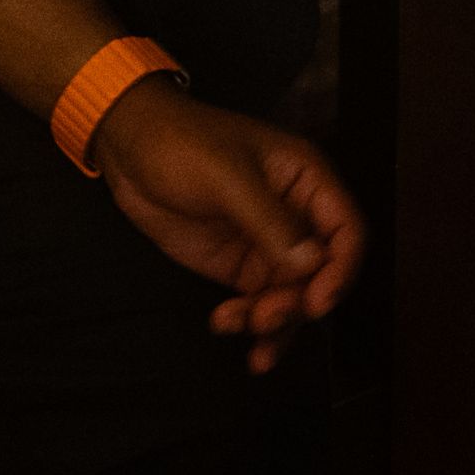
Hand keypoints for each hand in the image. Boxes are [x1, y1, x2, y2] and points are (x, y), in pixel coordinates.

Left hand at [92, 82, 363, 370]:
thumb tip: (313, 263)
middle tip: (263, 317)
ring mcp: (268, 244)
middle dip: (297, 303)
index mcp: (306, 180)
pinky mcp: (241, 266)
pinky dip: (251, 325)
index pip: (346, 231)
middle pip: (322, 274)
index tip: (317, 303)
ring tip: (238, 325)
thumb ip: (271, 221)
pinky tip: (230, 330)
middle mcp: (296, 216)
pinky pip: (261, 303)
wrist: (128, 150)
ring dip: (274, 322)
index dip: (340, 271)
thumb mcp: (226, 177)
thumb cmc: (180, 143)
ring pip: (293, 296)